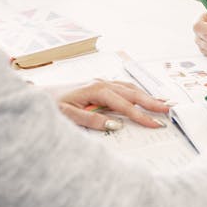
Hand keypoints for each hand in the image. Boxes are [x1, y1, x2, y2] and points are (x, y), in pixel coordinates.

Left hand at [48, 80, 169, 130]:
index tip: (156, 124)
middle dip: (152, 102)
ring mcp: (100, 82)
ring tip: (163, 102)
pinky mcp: (98, 84)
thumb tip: (117, 124)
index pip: (125, 105)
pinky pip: (123, 87)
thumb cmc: (50, 105)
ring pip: (130, 88)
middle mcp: (101, 82)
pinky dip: (136, 92)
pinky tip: (143, 95)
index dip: (142, 116)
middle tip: (170, 110)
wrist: (36, 94)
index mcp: (96, 89)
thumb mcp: (67, 116)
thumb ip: (92, 120)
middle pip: (133, 93)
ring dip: (147, 95)